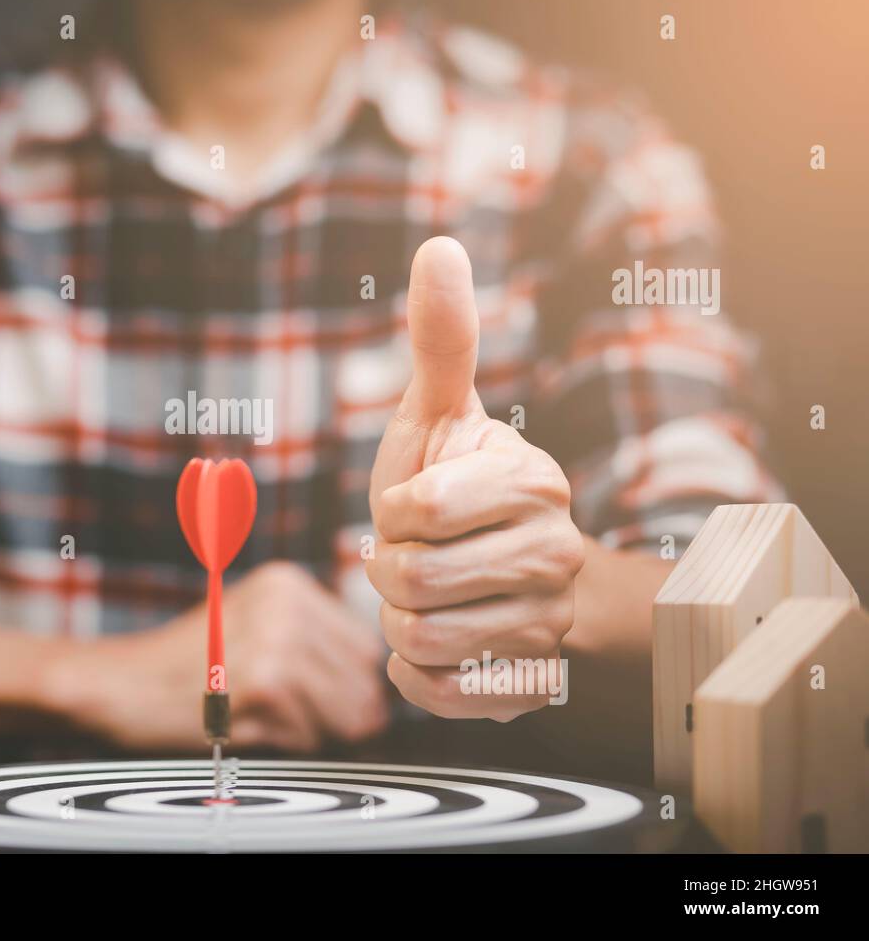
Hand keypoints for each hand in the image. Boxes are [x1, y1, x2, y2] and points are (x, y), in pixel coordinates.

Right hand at [46, 561, 387, 751]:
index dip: (351, 684)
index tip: (323, 700)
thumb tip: (378, 695)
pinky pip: (313, 736)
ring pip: (346, 712)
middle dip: (342, 713)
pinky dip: (289, 744)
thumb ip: (314, 640)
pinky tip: (251, 726)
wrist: (119, 683)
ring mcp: (276, 643)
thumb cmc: (189, 664)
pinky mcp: (264, 686)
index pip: (364, 647)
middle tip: (296, 720)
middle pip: (363, 680)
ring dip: (316, 731)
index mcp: (288, 583)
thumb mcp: (252, 623)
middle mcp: (287, 605)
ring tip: (270, 721)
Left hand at [366, 238, 584, 720]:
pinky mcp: (528, 688)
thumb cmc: (455, 484)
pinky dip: (415, 674)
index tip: (414, 505)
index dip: (393, 511)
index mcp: (530, 481)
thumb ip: (440, 341)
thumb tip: (439, 245)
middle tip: (413, 555)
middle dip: (388, 569)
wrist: (506, 572)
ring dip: (398, 621)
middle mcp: (552, 555)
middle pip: (410, 581)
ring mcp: (546, 627)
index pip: (418, 511)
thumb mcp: (439, 413)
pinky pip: (437, 694)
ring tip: (427, 597)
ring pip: (419, 641)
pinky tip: (439, 643)